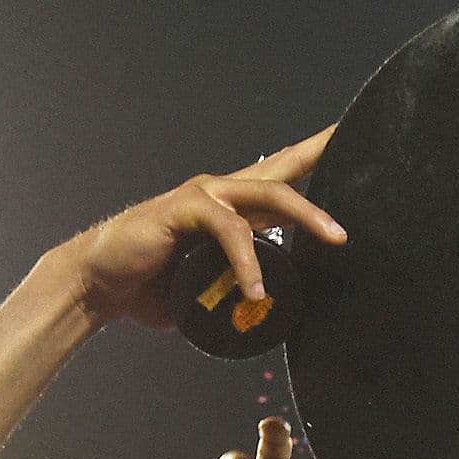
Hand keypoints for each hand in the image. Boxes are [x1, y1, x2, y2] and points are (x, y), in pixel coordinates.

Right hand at [54, 131, 343, 330]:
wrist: (100, 284)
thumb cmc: (155, 286)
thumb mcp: (211, 288)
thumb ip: (240, 290)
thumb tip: (269, 316)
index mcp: (232, 208)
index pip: (281, 178)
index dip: (315, 158)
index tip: (350, 141)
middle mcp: (222, 193)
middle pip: (283, 171)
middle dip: (323, 157)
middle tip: (359, 152)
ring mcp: (204, 197)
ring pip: (267, 194)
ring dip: (306, 216)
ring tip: (337, 239)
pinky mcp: (184, 210)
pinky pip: (229, 230)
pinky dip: (247, 261)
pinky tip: (255, 290)